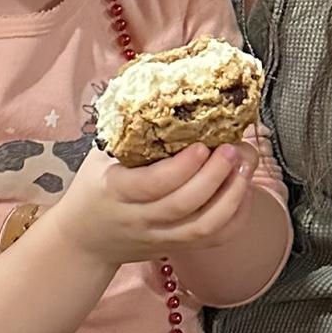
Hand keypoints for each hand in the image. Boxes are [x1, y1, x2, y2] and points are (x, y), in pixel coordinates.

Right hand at [56, 142, 257, 264]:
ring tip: (246, 165)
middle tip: (235, 148)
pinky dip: (236, 216)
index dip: (182, 167)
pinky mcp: (177, 247)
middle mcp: (141, 218)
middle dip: (216, 176)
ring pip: (203, 228)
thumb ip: (128, 129)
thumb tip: (163, 85)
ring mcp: (161, 237)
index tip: (202, 144)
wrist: (85, 240)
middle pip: (184, 206)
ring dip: (232, 196)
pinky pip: (214, 239)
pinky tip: (244, 188)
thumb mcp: (100, 154)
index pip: (152, 185)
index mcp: (117, 190)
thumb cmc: (95, 185)